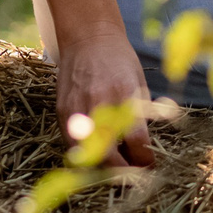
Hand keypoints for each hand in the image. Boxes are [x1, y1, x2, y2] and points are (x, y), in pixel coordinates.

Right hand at [56, 27, 155, 166]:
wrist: (88, 37)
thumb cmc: (119, 60)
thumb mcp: (138, 84)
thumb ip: (140, 116)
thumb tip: (143, 150)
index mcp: (126, 97)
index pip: (138, 144)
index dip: (145, 161)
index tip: (149, 165)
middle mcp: (101, 106)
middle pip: (110, 157)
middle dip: (123, 172)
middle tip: (132, 175)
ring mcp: (78, 111)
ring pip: (87, 157)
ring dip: (101, 168)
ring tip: (114, 167)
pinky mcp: (62, 112)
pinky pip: (71, 145)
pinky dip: (83, 154)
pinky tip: (95, 152)